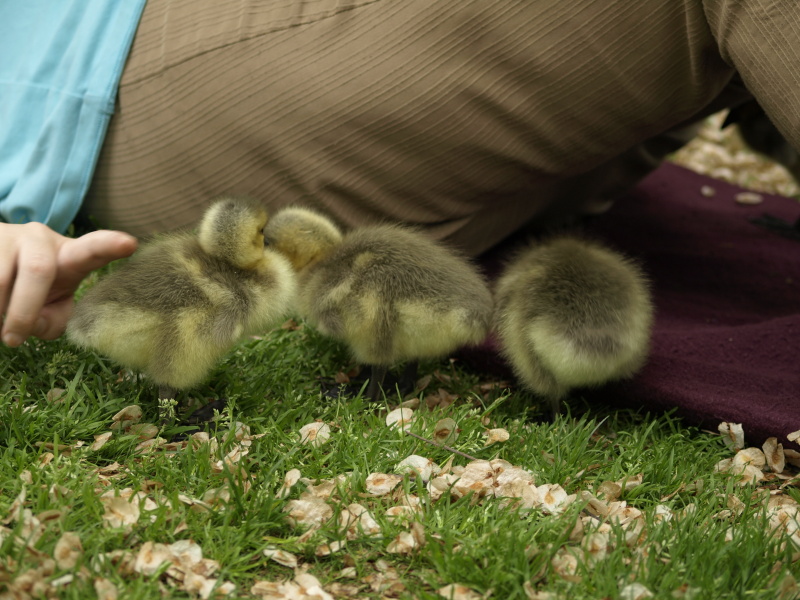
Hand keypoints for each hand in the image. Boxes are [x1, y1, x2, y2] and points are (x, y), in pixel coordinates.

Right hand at [0, 222, 137, 345]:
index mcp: (69, 255)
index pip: (92, 249)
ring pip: (2, 279)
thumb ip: (52, 322)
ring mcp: (11, 234)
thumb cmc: (33, 291)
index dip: (109, 246)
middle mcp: (42, 238)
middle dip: (25, 311)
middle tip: (14, 339)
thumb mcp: (50, 307)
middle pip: (40, 270)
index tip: (129, 244)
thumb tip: (32, 326)